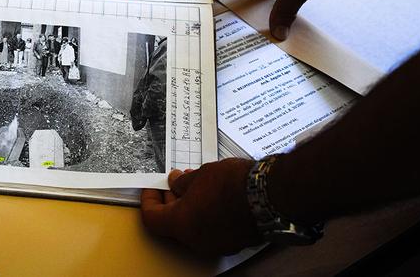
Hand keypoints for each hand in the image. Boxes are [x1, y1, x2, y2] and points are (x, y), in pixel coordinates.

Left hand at [141, 158, 261, 255]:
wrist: (270, 195)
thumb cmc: (235, 185)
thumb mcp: (200, 175)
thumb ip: (182, 183)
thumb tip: (176, 183)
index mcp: (181, 224)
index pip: (152, 218)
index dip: (148, 201)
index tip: (151, 189)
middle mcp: (196, 240)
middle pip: (172, 224)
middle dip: (171, 202)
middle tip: (174, 184)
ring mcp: (216, 244)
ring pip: (193, 227)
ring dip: (189, 208)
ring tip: (196, 186)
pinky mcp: (233, 242)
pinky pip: (211, 230)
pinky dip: (206, 215)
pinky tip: (212, 196)